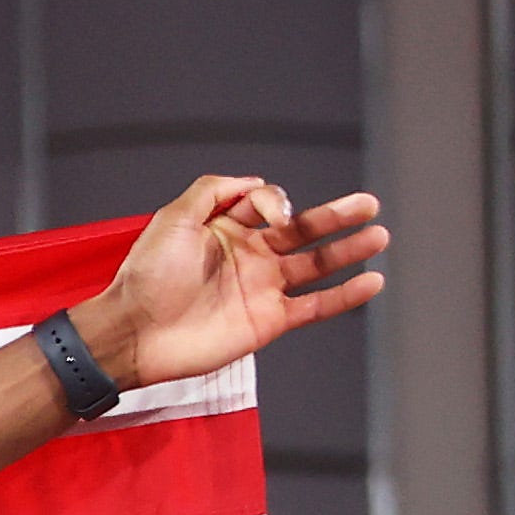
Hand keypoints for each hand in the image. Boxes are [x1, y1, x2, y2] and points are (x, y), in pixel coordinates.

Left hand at [77, 173, 387, 390]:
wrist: (134, 332)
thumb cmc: (146, 277)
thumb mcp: (173, 218)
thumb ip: (213, 190)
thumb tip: (255, 181)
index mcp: (226, 229)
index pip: (268, 203)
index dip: (274, 201)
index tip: (271, 214)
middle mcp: (249, 256)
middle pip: (305, 230)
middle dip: (338, 216)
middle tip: (369, 204)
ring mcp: (261, 289)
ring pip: (316, 265)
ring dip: (349, 250)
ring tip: (379, 236)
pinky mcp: (267, 321)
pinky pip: (315, 307)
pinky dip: (344, 296)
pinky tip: (371, 282)